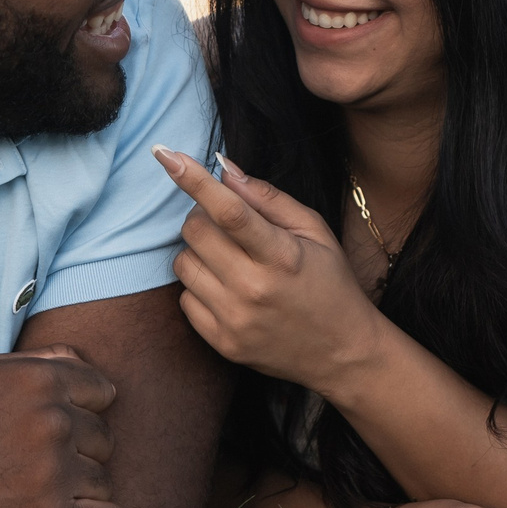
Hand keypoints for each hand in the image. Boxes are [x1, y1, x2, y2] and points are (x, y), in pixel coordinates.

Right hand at [0, 345, 122, 507]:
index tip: (53, 434)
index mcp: (38, 381)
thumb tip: (83, 361)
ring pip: (104, 483)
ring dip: (77, 494)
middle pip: (104, 439)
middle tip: (32, 469)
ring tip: (31, 497)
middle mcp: (51, 423)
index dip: (80, 412)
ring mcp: (54, 476)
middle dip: (78, 454)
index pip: (102, 391)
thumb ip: (37, 361)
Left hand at [157, 148, 379, 390]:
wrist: (342, 353)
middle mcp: (253, 289)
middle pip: (195, 231)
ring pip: (182, 262)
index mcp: (281, 255)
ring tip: (231, 259)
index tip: (165, 154)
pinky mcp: (222, 342)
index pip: (228, 211)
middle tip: (227, 224)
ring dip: (199, 251)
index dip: (192, 179)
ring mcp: (234, 319)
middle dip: (203, 216)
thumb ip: (268, 198)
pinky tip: (228, 289)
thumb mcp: (314, 231)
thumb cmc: (330, 283)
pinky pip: (185, 298)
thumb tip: (223, 169)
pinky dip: (200, 285)